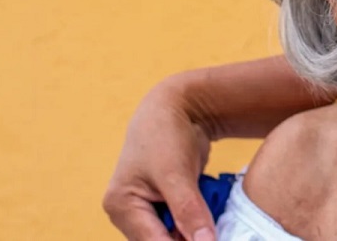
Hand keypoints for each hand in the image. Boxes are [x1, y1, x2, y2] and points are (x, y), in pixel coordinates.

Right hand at [103, 78, 215, 240]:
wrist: (177, 109)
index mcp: (121, 206)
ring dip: (197, 227)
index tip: (211, 240)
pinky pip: (184, 224)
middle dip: (190, 236)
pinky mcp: (165, 205)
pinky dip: (200, 219)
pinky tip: (211, 203)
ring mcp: (147, 210)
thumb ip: (188, 210)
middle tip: (215, 226)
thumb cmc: (166, 133)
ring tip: (210, 202)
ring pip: (176, 234)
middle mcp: (129, 213)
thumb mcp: (176, 173)